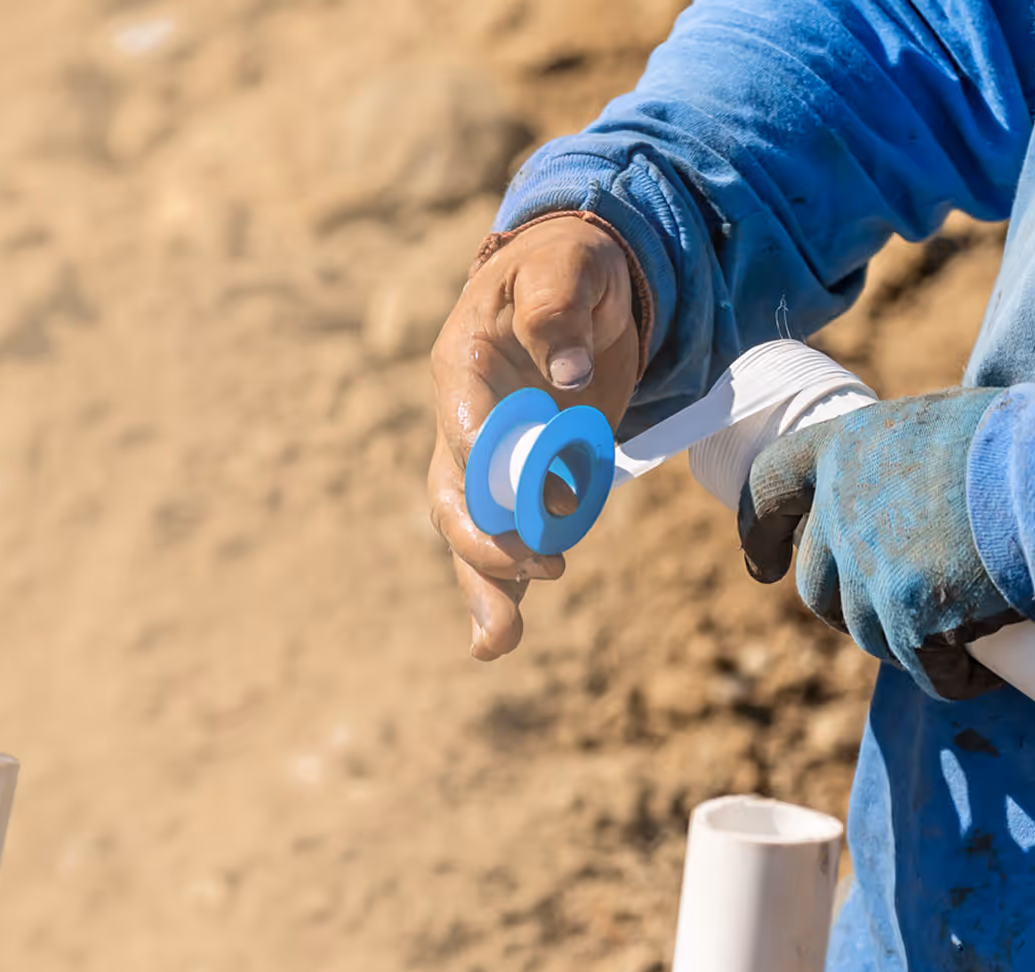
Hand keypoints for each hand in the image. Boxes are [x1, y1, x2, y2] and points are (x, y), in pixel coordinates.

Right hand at [428, 214, 640, 659]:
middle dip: (482, 542)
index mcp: (463, 363)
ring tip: (498, 644)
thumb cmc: (570, 264)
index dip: (487, 459)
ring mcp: (486, 456)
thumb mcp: (570, 263)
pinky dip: (502, 589)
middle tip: (531, 571)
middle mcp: (463, 418)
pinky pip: (502, 538)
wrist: (580, 281)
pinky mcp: (518, 480)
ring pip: (470, 531)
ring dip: (483, 586)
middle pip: (454, 492)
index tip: (529, 493)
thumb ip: (560, 306)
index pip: (463, 420)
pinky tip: (498, 642)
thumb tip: (568, 372)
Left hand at [738, 388, 1021, 699]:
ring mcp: (871, 567)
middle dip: (852, 607)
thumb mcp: (947, 425)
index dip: (761, 529)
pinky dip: (953, 677)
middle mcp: (843, 507)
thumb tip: (909, 496)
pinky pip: (925, 670)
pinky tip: (982, 672)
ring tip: (967, 627)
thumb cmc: (1030, 438)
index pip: (771, 485)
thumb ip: (904, 462)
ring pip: (870, 634)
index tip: (764, 565)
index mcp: (847, 446)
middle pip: (819, 586)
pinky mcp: (910, 618)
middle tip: (904, 612)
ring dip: (910, 642)